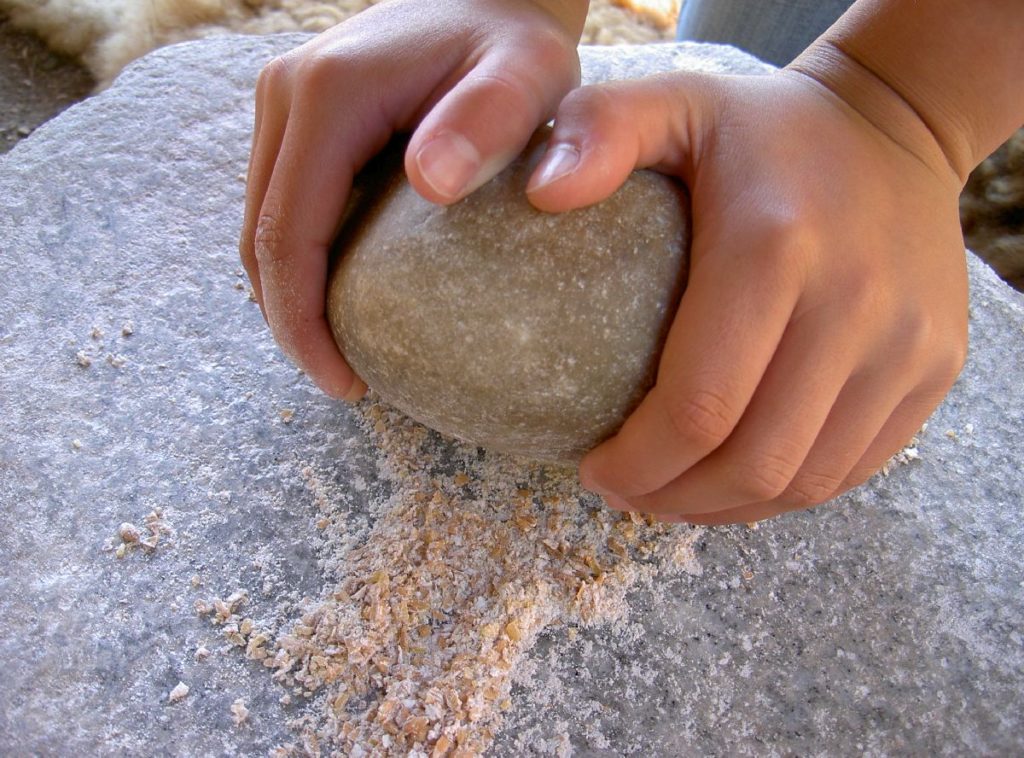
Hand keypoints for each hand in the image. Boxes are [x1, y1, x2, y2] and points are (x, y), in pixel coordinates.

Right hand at [239, 0, 583, 397]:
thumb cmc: (515, 39)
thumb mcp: (527, 73)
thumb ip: (489, 120)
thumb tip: (429, 184)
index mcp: (326, 97)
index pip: (283, 234)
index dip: (300, 322)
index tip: (342, 381)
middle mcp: (287, 96)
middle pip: (257, 238)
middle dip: (289, 322)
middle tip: (344, 381)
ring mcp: (285, 103)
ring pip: (262, 224)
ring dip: (289, 295)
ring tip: (344, 351)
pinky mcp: (299, 117)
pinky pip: (284, 205)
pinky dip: (302, 260)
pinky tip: (349, 296)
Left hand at [527, 66, 968, 524]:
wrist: (895, 128)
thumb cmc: (760, 132)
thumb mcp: (674, 102)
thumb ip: (600, 130)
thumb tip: (539, 195)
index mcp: (775, 249)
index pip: (698, 407)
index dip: (638, 463)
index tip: (592, 470)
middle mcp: (854, 305)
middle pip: (753, 462)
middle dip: (674, 498)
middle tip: (625, 492)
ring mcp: (907, 345)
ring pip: (806, 481)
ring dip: (727, 508)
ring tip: (672, 495)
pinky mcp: (933, 368)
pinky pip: (854, 468)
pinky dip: (787, 492)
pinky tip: (737, 479)